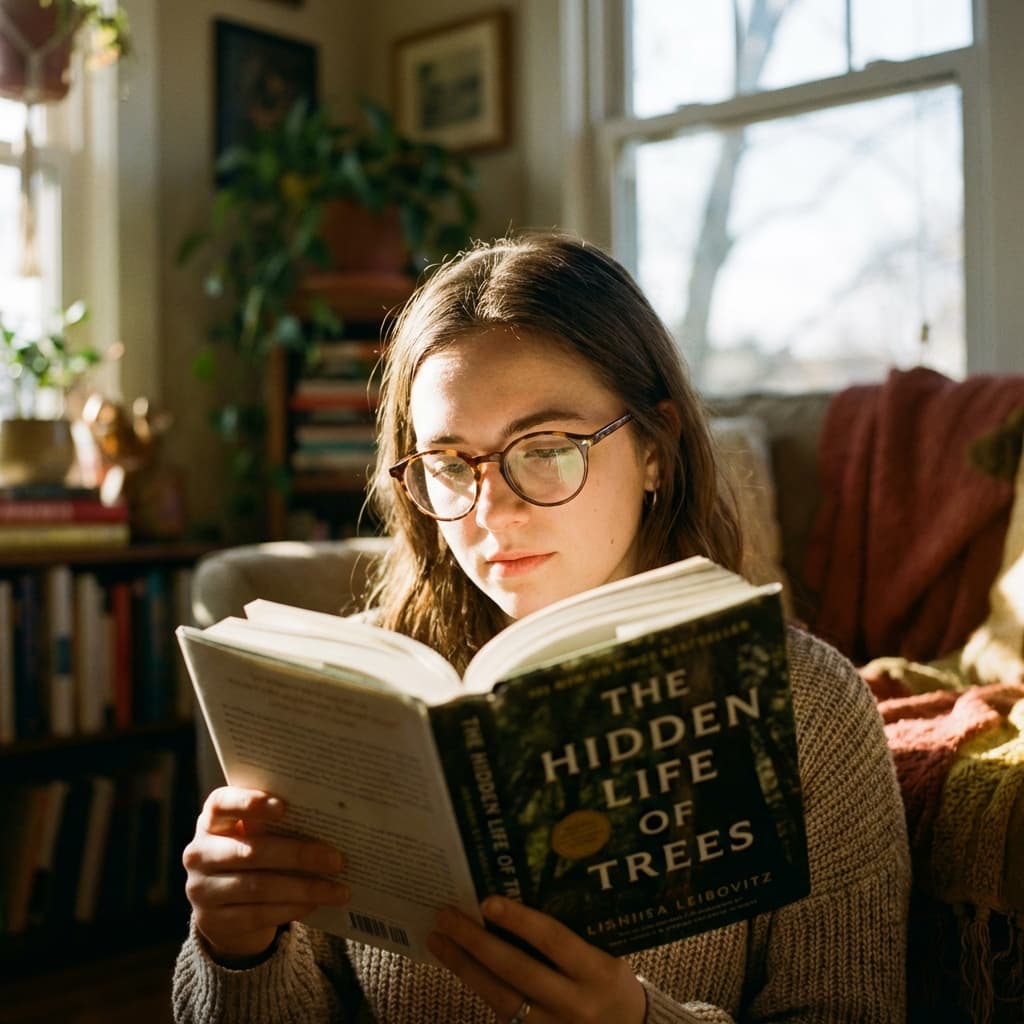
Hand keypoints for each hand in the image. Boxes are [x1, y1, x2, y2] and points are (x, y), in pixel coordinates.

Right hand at [182, 786, 350, 963]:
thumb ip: (274, 824)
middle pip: (251, 851)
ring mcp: (202, 890)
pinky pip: (257, 914)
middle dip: (299, 855)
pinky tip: (315, 903)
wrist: (222, 906)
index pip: (220, 804)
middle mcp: (199, 853)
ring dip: (304, 888)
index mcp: (211, 821)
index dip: (249, 803)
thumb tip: (326, 819)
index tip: (284, 807)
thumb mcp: (253, 833)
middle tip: (337, 860)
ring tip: (337, 890)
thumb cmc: (250, 853)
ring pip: (258, 887)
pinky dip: (290, 908)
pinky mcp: (213, 921)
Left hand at [427, 896, 645, 1023]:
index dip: (520, 921)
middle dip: (476, 942)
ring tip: (438, 940)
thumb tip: (522, 898)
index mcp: (598, 973)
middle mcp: (574, 1004)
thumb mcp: (606, 959)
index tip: (487, 902)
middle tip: (446, 916)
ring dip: (464, 967)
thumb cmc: (613, 987)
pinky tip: (459, 967)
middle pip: (516, 971)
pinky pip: (501, 1015)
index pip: (554, 942)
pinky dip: (478, 987)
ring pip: (500, 998)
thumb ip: (572, 937)